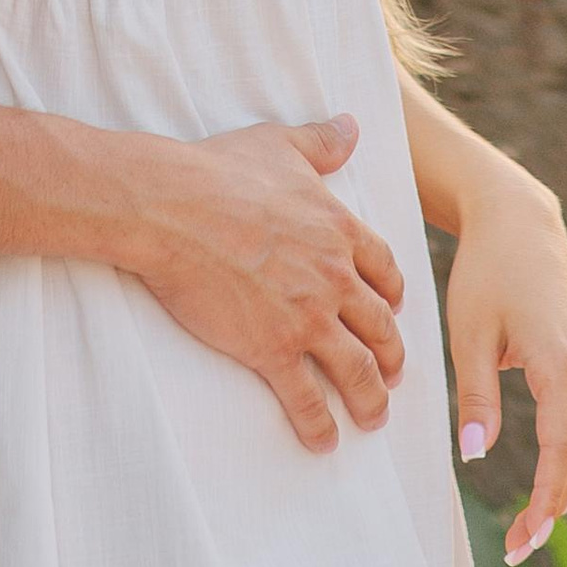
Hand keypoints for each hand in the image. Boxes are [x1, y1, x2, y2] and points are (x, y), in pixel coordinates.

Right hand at [119, 116, 407, 454]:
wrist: (173, 207)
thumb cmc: (221, 170)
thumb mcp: (279, 145)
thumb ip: (321, 141)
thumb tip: (351, 125)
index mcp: (340, 231)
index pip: (384, 272)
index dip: (393, 297)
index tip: (392, 313)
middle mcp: (334, 279)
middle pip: (380, 328)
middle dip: (391, 356)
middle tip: (393, 374)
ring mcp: (306, 318)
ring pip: (356, 371)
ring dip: (370, 400)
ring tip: (373, 417)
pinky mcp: (271, 349)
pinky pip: (306, 398)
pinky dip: (319, 425)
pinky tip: (323, 441)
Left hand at [443, 152, 566, 565]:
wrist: (519, 221)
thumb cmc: (487, 272)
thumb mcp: (470, 333)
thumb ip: (476, 396)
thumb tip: (474, 455)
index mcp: (561, 367)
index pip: (560, 454)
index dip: (543, 502)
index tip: (522, 540)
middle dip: (552, 507)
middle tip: (516, 548)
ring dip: (564, 488)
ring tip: (528, 528)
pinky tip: (549, 482)